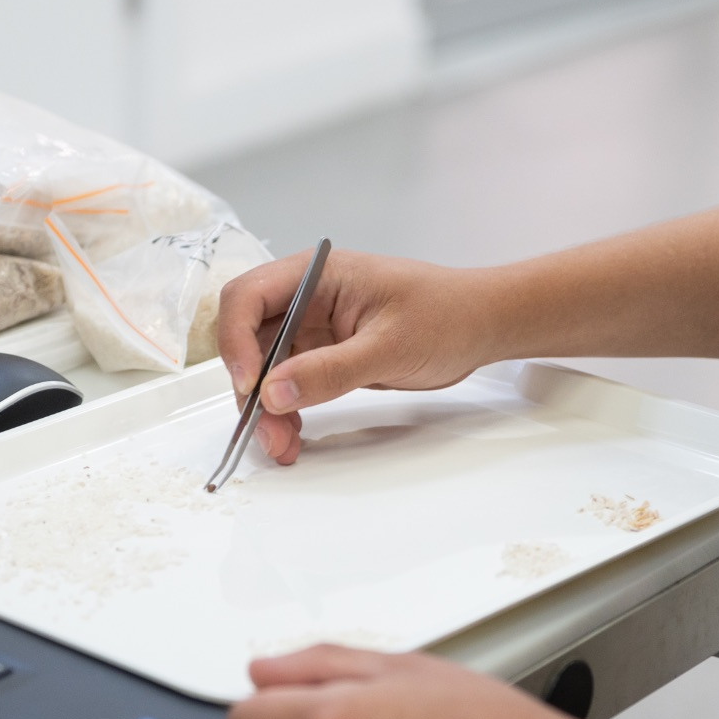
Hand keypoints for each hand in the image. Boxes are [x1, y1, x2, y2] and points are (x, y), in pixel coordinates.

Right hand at [214, 252, 503, 464]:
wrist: (482, 326)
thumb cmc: (447, 314)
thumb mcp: (388, 346)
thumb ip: (330, 370)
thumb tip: (274, 392)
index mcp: (316, 275)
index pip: (247, 297)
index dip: (236, 341)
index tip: (250, 385)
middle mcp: (307, 297)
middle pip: (249, 339)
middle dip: (251, 387)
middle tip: (266, 430)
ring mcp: (314, 327)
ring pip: (266, 368)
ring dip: (266, 408)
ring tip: (282, 444)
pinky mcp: (325, 355)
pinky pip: (289, 383)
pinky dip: (286, 411)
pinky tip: (293, 436)